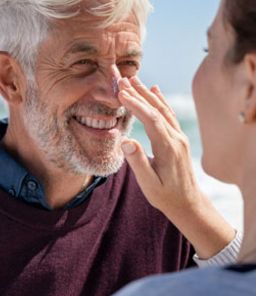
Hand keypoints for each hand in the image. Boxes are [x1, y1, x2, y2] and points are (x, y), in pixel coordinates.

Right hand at [117, 75, 234, 258]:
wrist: (187, 203)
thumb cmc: (165, 195)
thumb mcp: (149, 184)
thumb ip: (138, 162)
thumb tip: (126, 141)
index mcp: (168, 148)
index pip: (151, 120)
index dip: (136, 104)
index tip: (121, 93)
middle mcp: (176, 139)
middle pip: (157, 110)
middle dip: (139, 93)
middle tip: (122, 79)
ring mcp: (179, 137)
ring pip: (163, 109)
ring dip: (148, 93)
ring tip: (133, 80)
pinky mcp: (179, 138)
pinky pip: (169, 114)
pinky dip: (160, 100)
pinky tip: (154, 90)